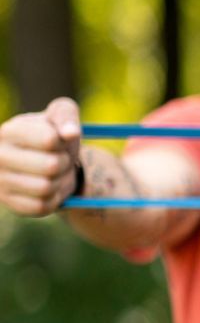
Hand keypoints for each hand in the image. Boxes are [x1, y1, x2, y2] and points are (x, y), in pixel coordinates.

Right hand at [0, 97, 82, 216]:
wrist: (48, 162)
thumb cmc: (54, 135)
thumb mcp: (61, 116)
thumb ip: (67, 116)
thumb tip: (70, 133)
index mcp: (9, 131)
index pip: (50, 140)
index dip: (63, 142)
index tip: (57, 140)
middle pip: (51, 166)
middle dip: (64, 163)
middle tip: (59, 159)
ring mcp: (0, 181)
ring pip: (46, 188)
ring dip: (59, 181)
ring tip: (53, 173)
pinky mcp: (9, 203)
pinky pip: (42, 206)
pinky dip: (53, 199)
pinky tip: (48, 189)